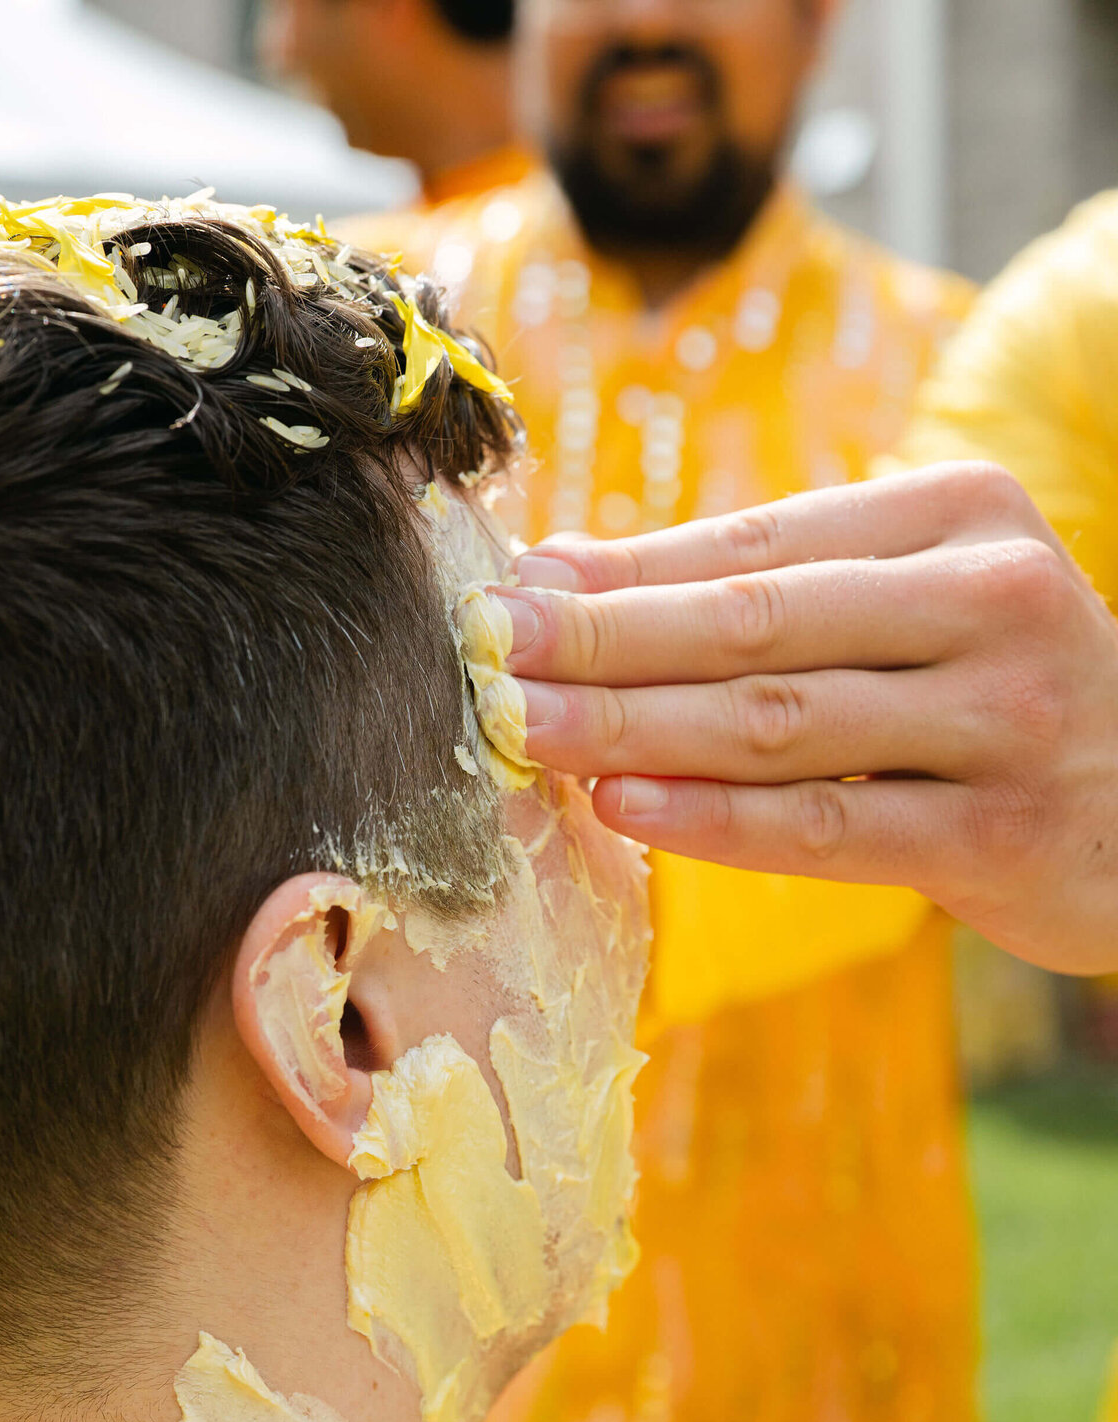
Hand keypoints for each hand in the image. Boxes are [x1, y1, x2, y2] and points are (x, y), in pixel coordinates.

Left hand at [495, 462, 1117, 974]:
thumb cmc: (999, 689)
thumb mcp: (915, 602)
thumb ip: (770, 587)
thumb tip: (572, 576)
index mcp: (962, 516)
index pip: (761, 542)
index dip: (628, 572)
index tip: (516, 591)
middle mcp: (991, 600)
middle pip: (758, 624)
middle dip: (607, 642)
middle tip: (491, 653)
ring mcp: (1003, 719)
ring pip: (782, 723)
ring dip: (636, 728)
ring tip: (526, 730)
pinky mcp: (999, 833)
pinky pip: (831, 828)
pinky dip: (717, 819)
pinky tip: (623, 806)